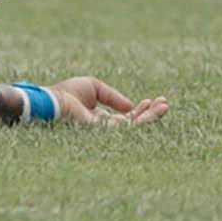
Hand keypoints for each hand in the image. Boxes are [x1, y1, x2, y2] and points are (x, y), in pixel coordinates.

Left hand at [51, 76, 171, 126]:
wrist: (55, 101)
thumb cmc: (68, 93)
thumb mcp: (94, 87)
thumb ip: (113, 96)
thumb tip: (131, 106)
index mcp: (101, 118)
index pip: (126, 117)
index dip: (140, 109)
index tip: (152, 100)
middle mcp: (106, 127)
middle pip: (135, 123)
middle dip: (151, 114)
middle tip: (166, 104)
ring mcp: (108, 132)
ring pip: (136, 127)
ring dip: (152, 117)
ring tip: (166, 106)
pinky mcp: (108, 133)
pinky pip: (130, 127)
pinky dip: (143, 118)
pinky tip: (151, 108)